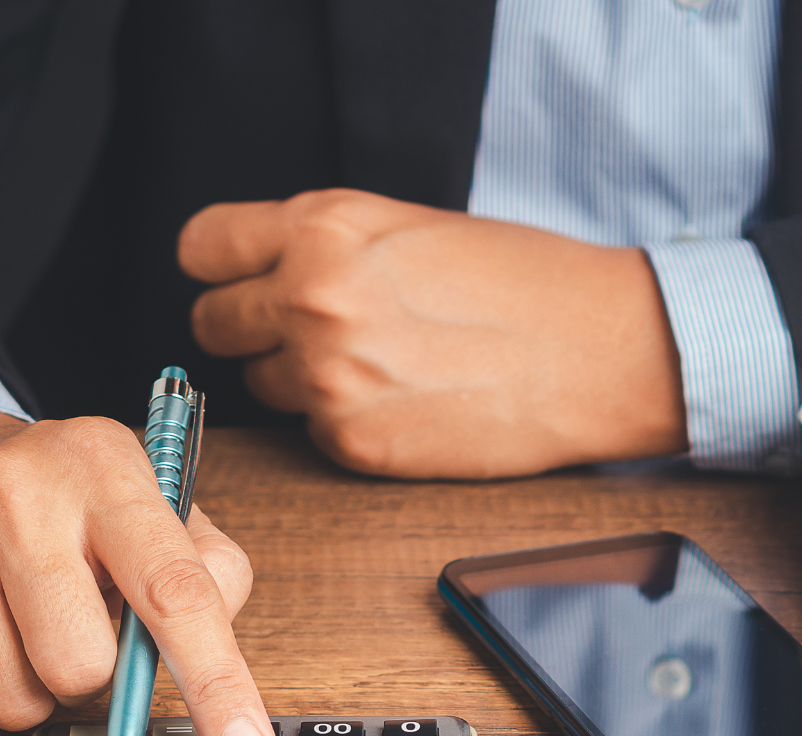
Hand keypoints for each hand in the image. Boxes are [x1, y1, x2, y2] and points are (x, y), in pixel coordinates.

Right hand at [0, 404, 278, 735]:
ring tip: (18, 626)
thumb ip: (210, 575)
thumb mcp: (153, 508)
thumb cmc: (65, 507)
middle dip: (91, 676)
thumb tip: (214, 656)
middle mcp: (14, 489)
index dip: (217, 684)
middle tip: (74, 626)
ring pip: (11, 703)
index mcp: (105, 466)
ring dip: (29, 691)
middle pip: (82, 669)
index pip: (175, 591)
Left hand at [180, 189, 687, 477]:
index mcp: (325, 228)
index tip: (239, 278)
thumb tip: (265, 274)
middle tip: (310, 329)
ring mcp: (328, 377)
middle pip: (211, 324)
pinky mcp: (354, 443)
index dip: (223, 266)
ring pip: (260, 385)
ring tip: (379, 364)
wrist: (599, 351)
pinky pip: (312, 433)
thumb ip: (325, 245)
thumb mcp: (408, 227)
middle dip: (252, 328)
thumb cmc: (524, 281)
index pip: (202, 248)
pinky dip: (346, 422)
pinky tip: (406, 400)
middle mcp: (312, 299)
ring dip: (300, 380)